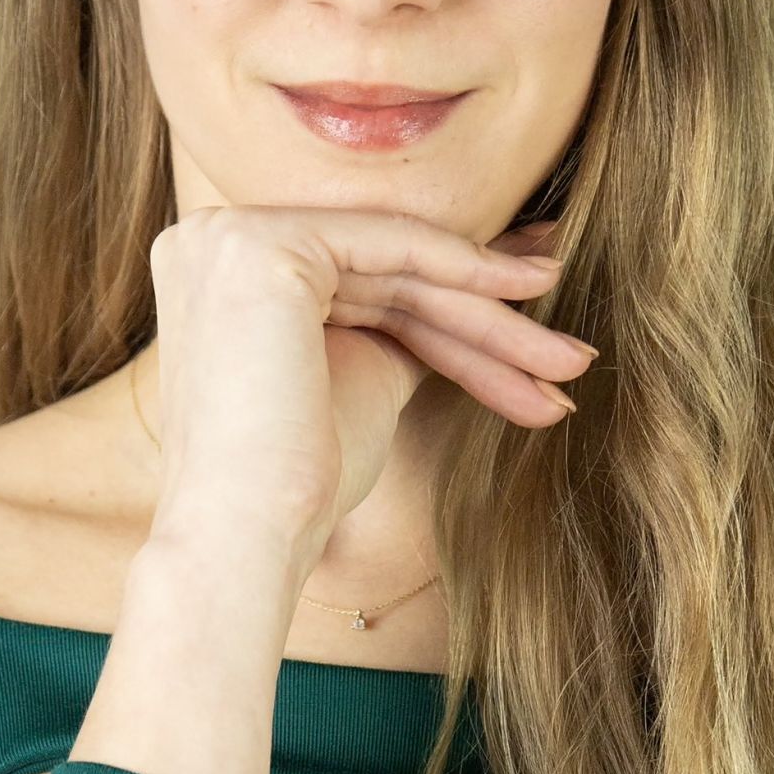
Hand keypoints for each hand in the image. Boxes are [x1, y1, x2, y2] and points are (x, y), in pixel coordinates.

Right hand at [142, 205, 588, 577]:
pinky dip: (468, 273)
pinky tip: (528, 293)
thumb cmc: (299, 484)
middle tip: (564, 356)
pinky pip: (392, 248)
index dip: (450, 308)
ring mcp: (228, 237)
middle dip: (483, 322)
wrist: (251, 536)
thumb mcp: (359, 377)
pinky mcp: (263, 245)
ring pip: (395, 264)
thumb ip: (400, 326)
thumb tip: (479, 298)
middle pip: (381, 276)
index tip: (527, 333)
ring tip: (568, 358)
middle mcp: (206, 241)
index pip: (358, 283)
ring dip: (495, 314)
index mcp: (216, 274)